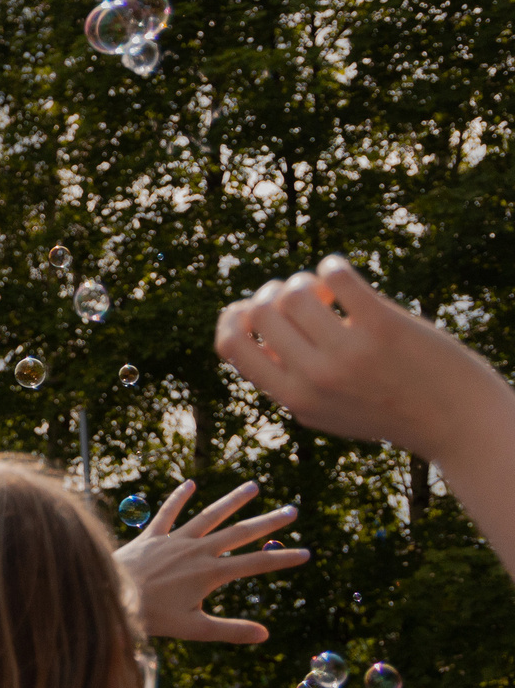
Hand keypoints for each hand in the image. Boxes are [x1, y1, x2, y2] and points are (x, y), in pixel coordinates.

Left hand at [114, 480, 310, 642]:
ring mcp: (174, 540)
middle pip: (239, 533)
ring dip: (232, 501)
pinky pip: (167, 512)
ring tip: (253, 486)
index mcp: (210, 573)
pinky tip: (190, 483)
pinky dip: (179, 498)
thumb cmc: (152, 617)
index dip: (281, 559)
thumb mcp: (195, 629)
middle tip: (292, 510)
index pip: (255, 563)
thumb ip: (231, 631)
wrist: (111, 597)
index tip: (305, 553)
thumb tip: (265, 635)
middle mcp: (196, 550)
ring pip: (209, 515)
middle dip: (268, 522)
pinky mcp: (151, 535)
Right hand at [217, 256, 511, 464]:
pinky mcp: (383, 327)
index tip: (250, 309)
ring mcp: (349, 353)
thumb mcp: (325, 412)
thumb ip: (285, 381)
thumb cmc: (386, 411)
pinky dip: (331, 266)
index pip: (230, 346)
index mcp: (294, 398)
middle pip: (259, 311)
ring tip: (323, 289)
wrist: (457, 422)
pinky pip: (336, 276)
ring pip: (293, 291)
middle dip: (270, 293)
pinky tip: (341, 272)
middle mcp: (315, 378)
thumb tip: (252, 328)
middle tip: (299, 298)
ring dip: (303, 280)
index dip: (231, 317)